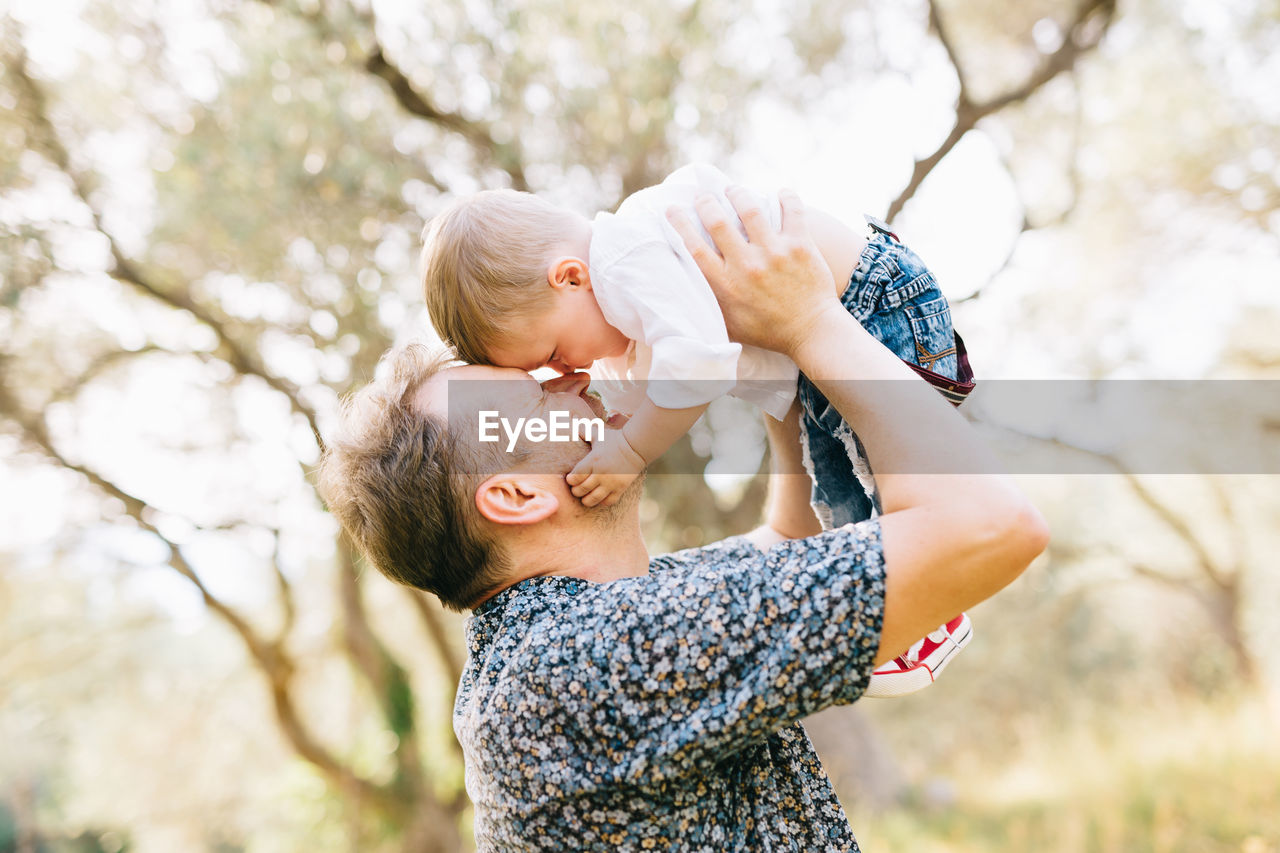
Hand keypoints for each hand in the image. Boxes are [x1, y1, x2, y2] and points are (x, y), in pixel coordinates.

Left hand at [565, 429, 645, 507]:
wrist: (636, 447)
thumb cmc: (614, 440)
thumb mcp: (598, 434)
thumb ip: (585, 431)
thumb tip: (575, 423)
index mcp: (592, 461)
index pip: (574, 477)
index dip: (570, 480)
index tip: (572, 478)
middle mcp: (600, 474)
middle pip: (581, 490)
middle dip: (576, 491)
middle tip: (577, 488)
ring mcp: (611, 483)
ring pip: (592, 499)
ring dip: (586, 499)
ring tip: (586, 496)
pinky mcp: (620, 489)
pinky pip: (607, 502)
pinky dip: (601, 502)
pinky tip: (600, 497)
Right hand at [666, 187, 841, 356]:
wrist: (811, 331)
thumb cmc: (768, 330)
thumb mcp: (730, 324)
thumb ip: (711, 303)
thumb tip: (687, 291)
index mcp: (726, 284)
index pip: (694, 247)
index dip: (680, 224)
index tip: (672, 209)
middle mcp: (747, 265)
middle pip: (718, 221)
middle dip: (706, 202)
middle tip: (703, 196)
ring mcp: (774, 253)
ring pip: (750, 209)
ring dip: (738, 194)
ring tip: (733, 191)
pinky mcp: (800, 245)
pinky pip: (793, 210)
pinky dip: (786, 197)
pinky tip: (780, 193)